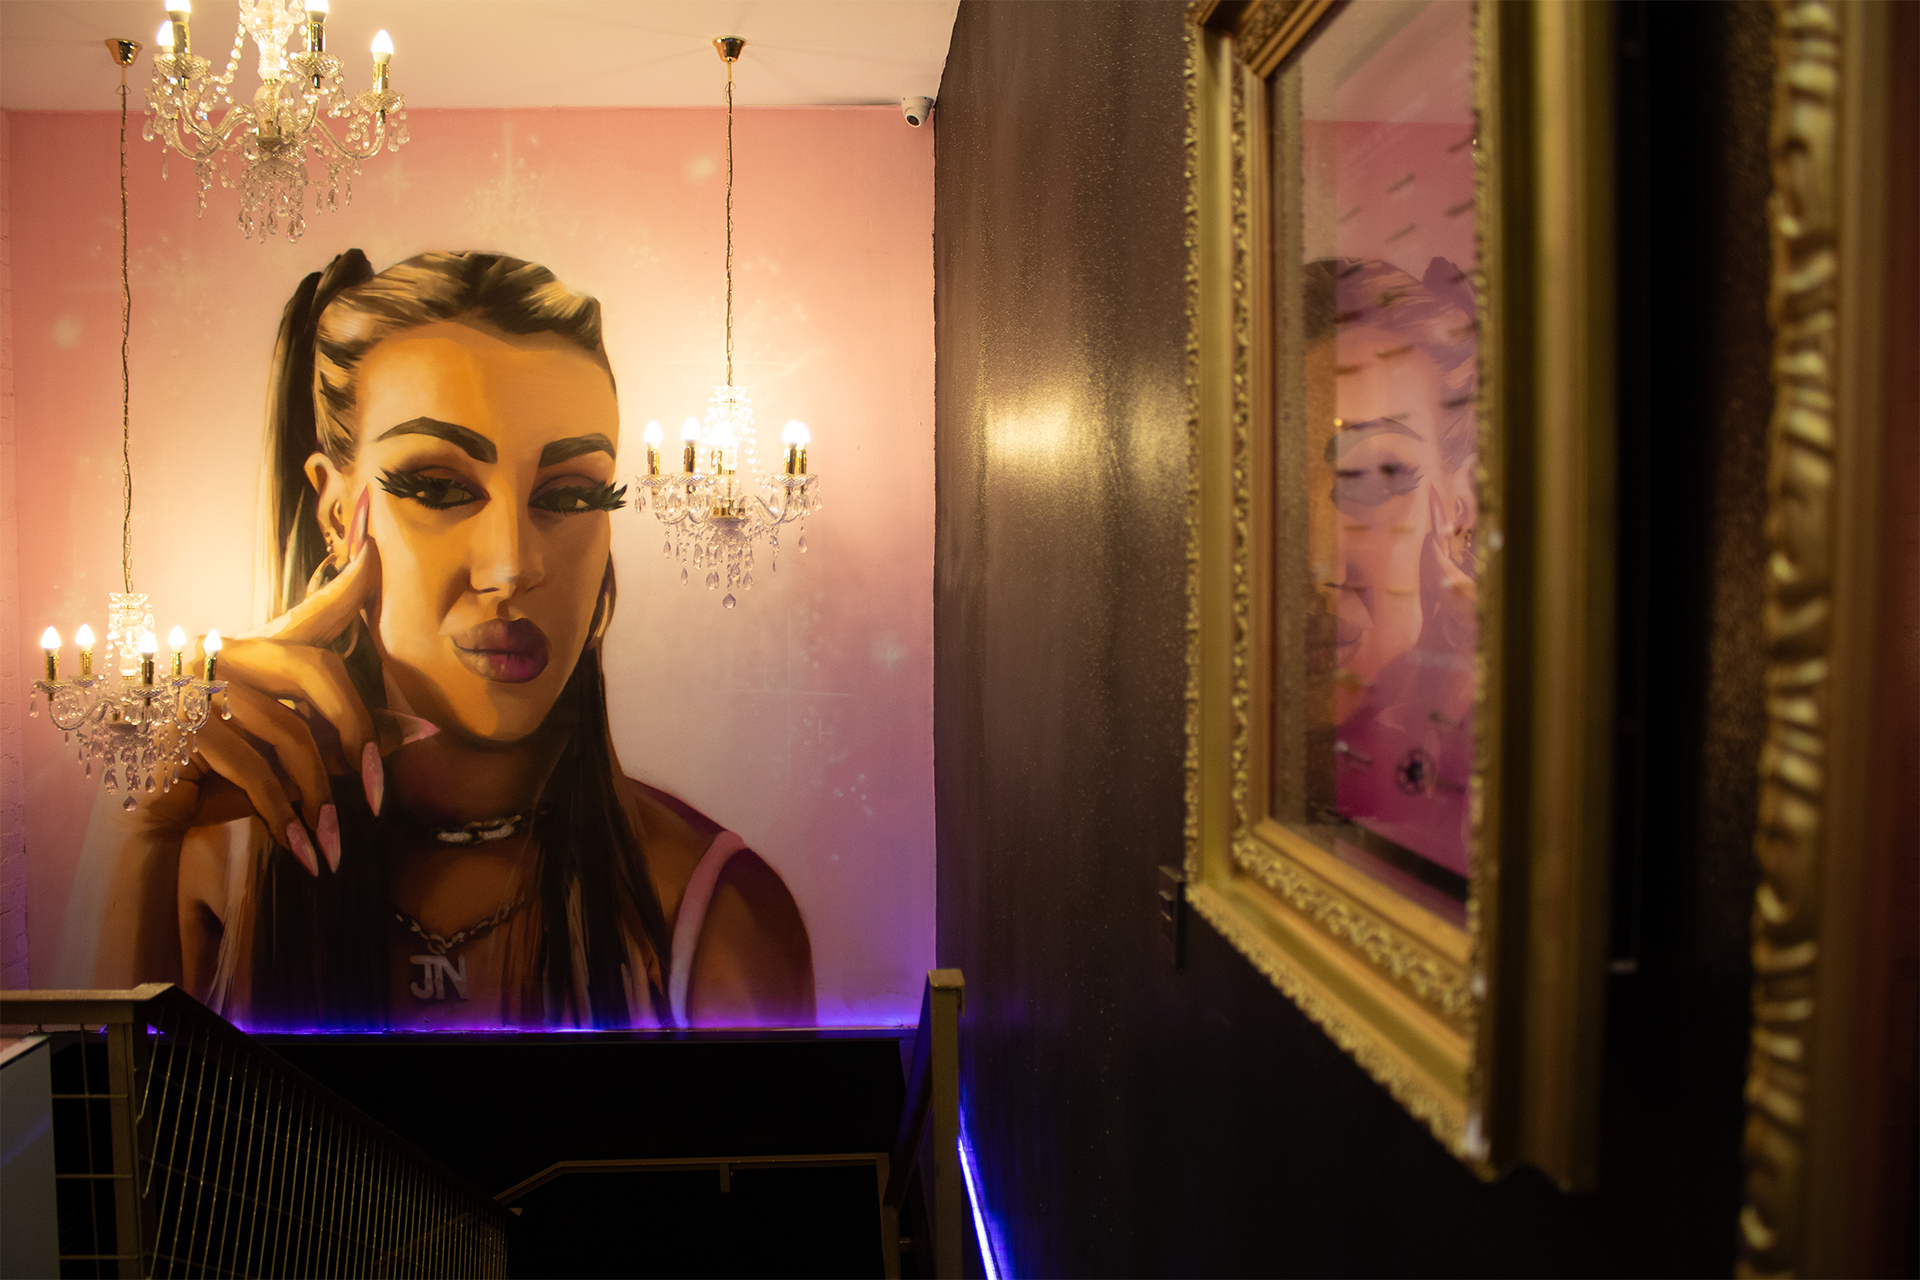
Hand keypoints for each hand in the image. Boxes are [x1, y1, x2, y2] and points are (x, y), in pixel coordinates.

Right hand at [151, 503, 383, 875]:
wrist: (147, 813)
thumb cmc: (224, 776)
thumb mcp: (289, 753)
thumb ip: (344, 736)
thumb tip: (420, 732)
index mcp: (255, 652)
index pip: (311, 613)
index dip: (347, 586)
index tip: (375, 550)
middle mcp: (226, 654)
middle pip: (317, 672)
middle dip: (358, 733)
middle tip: (377, 793)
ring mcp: (198, 686)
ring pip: (291, 733)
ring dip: (320, 796)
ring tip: (333, 842)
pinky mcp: (179, 728)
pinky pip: (253, 770)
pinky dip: (284, 813)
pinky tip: (300, 846)